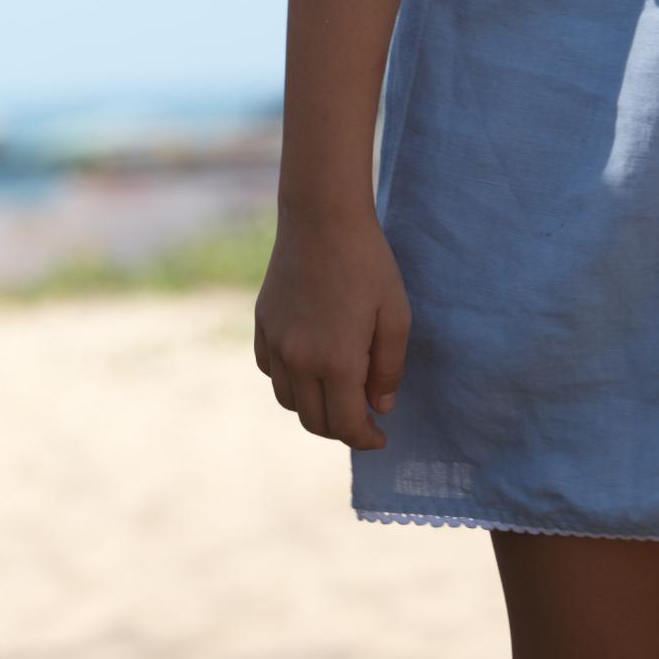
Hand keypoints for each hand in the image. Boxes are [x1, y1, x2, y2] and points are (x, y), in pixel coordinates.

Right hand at [253, 210, 410, 450]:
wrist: (322, 219)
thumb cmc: (369, 265)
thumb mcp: (396, 317)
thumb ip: (388, 369)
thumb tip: (379, 407)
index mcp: (336, 362)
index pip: (345, 425)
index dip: (365, 439)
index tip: (380, 437)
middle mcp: (298, 360)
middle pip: (314, 420)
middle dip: (341, 429)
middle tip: (363, 418)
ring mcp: (274, 343)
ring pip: (289, 400)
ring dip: (314, 407)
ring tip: (339, 393)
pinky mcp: (262, 325)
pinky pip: (270, 371)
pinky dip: (291, 381)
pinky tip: (312, 366)